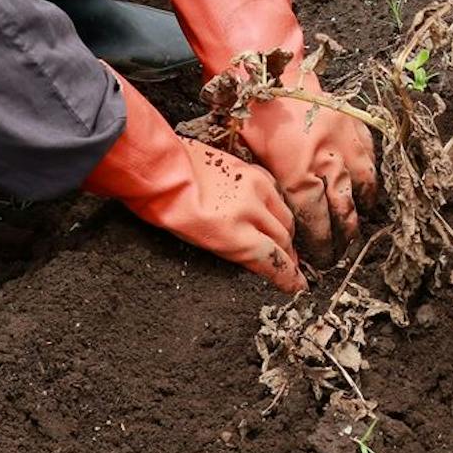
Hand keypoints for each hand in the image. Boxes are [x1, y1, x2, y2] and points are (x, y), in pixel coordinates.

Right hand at [83, 69, 304, 292]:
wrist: (159, 172)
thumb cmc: (174, 167)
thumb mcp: (212, 167)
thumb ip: (231, 183)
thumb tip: (231, 201)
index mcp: (251, 173)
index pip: (278, 202)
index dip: (283, 223)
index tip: (287, 236)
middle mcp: (258, 191)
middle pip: (285, 222)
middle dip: (289, 242)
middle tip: (292, 258)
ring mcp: (250, 213)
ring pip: (281, 240)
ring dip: (287, 257)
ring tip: (291, 272)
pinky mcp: (238, 238)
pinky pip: (270, 259)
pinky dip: (285, 274)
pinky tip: (293, 285)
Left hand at [160, 138, 306, 293]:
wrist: (158, 167)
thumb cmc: (165, 208)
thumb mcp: (196, 241)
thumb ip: (231, 249)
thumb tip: (253, 256)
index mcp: (232, 234)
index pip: (273, 260)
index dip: (288, 277)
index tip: (297, 286)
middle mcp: (249, 210)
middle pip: (283, 238)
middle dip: (289, 255)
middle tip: (291, 266)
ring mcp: (253, 186)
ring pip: (284, 215)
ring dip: (286, 231)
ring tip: (284, 241)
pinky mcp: (251, 169)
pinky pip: (275, 191)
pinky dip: (277, 206)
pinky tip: (272, 212)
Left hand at [170, 0, 377, 259]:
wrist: (272, 66)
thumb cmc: (251, 111)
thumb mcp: (251, 156)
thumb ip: (274, 186)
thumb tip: (282, 216)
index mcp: (297, 171)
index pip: (314, 219)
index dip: (318, 243)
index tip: (318, 260)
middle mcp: (326, 160)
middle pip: (342, 210)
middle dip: (342, 237)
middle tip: (339, 255)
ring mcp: (345, 142)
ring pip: (362, 187)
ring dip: (361, 212)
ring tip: (357, 228)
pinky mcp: (356, 125)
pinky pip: (370, 160)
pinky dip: (371, 180)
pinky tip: (368, 194)